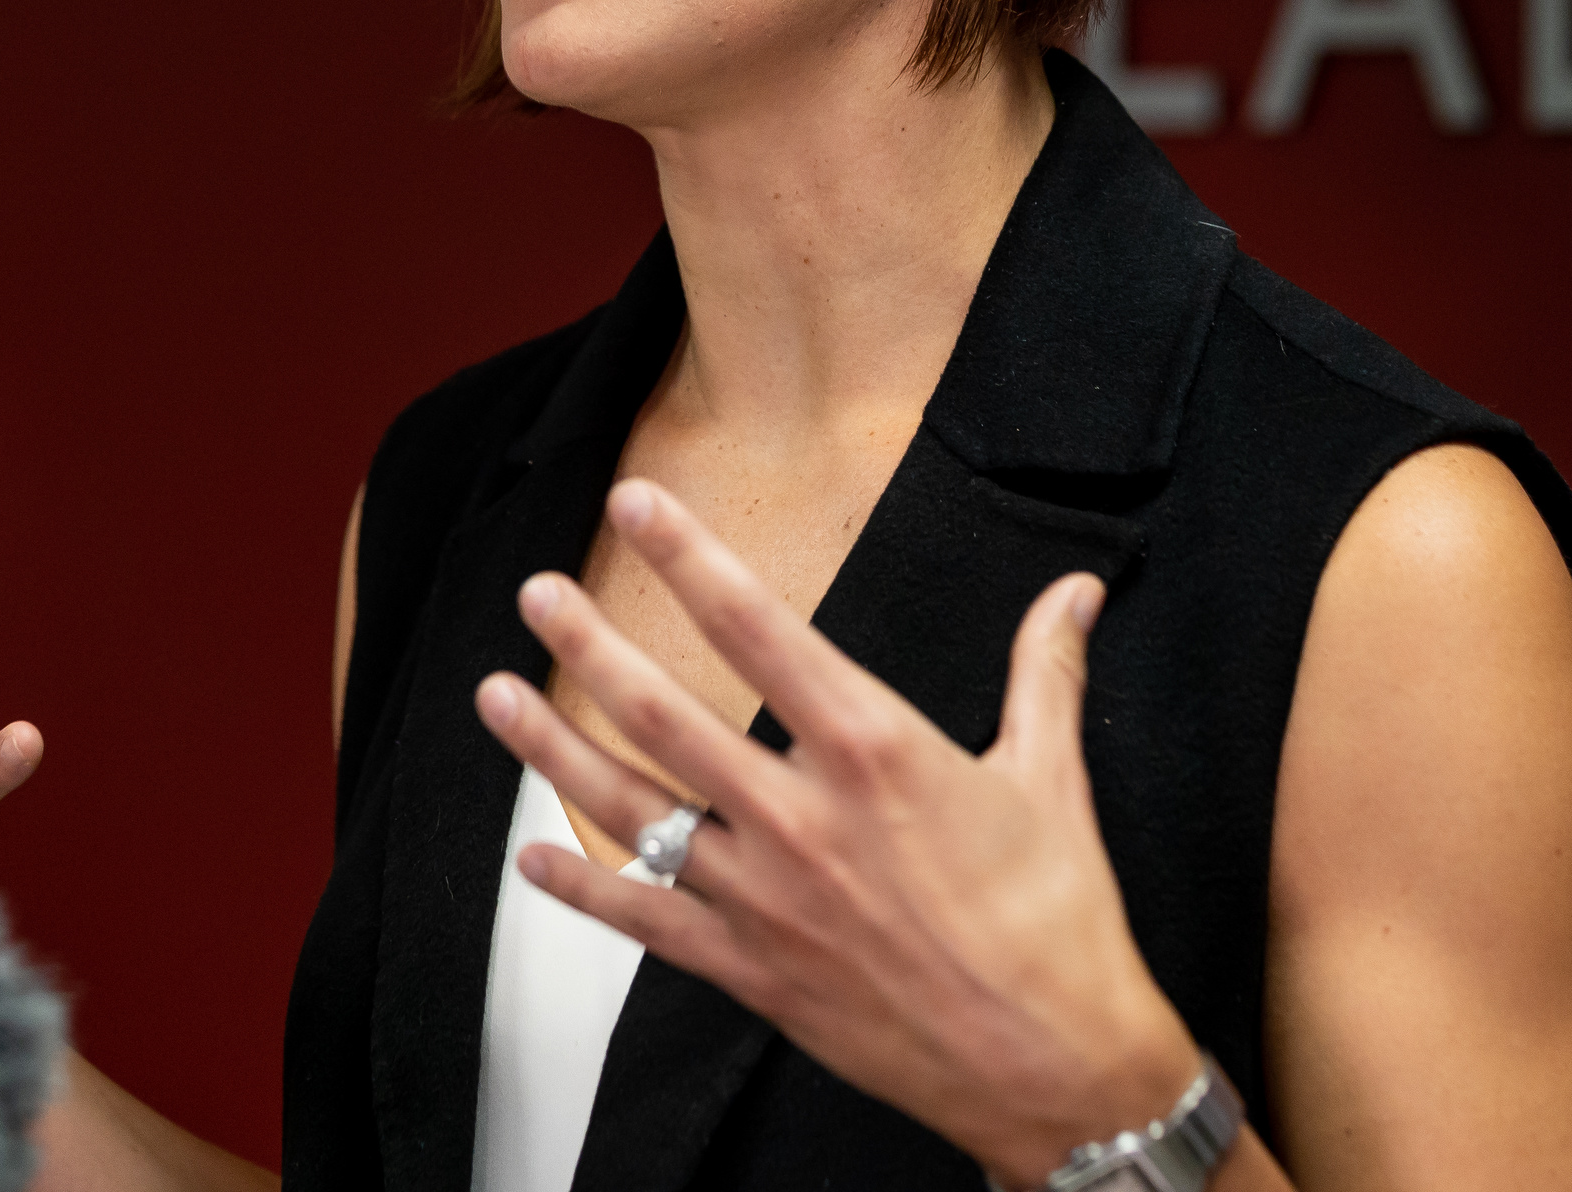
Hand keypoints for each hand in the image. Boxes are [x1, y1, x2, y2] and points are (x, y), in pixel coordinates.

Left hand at [473, 478, 1203, 1188]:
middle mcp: (803, 817)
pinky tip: (532, 856)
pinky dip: (582, 887)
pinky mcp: (754, 969)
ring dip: (555, 749)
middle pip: (667, 715)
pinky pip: (646, 921)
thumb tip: (1074, 592)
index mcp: (875, 751)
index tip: (637, 506)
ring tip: (497, 695)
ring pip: (634, 809)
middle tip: (537, 593)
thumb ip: (1044, 671)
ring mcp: (766, 898)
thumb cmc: (1057, 924)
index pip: (760, 630)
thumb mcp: (1051, 778)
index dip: (690, 559)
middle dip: (590, 645)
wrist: (1054, 1065)